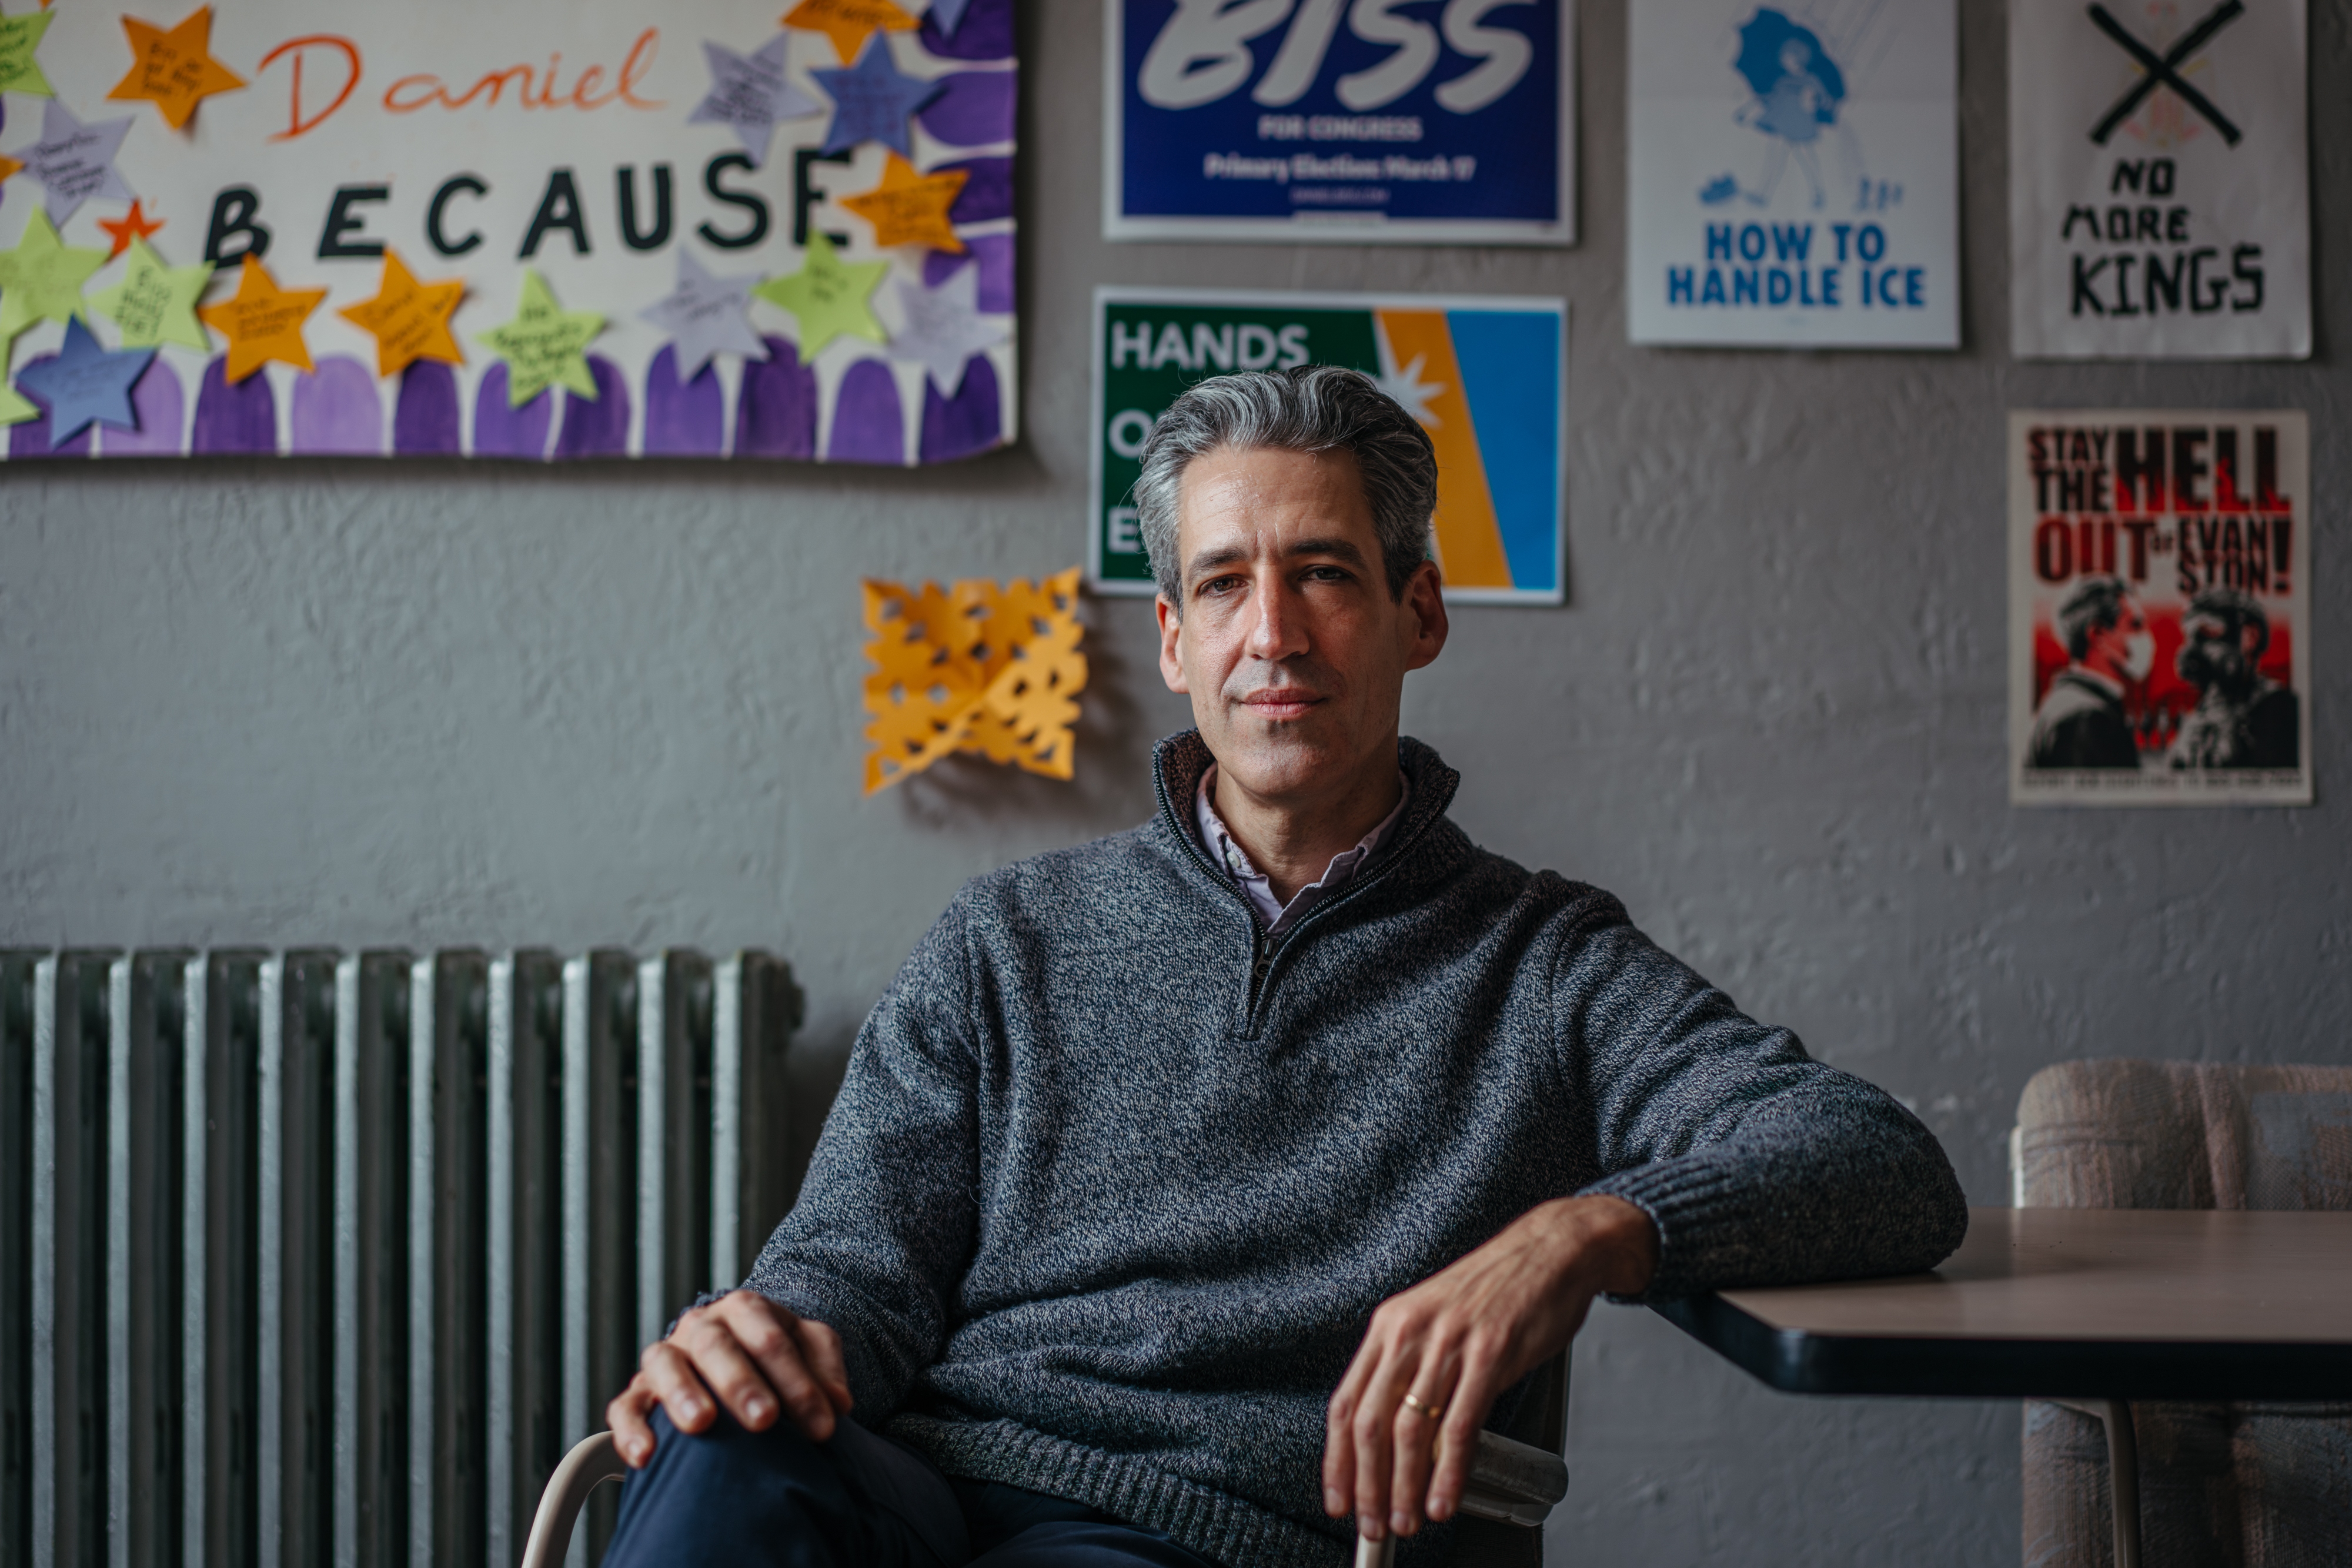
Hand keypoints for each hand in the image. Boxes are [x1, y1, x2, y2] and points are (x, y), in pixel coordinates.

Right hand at [604, 1290, 853, 1466]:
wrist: (736, 1349)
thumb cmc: (777, 1355)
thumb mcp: (810, 1347)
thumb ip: (826, 1369)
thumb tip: (838, 1405)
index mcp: (744, 1308)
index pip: (771, 1338)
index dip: (798, 1383)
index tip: (822, 1427)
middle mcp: (700, 1326)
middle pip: (716, 1345)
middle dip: (741, 1383)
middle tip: (765, 1420)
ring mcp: (666, 1356)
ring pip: (664, 1365)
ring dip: (682, 1393)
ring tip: (702, 1425)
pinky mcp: (638, 1390)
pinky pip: (624, 1405)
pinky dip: (630, 1428)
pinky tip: (646, 1456)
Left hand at [1322, 1196, 1656, 1542]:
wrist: (1549, 1252)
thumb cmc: (1495, 1293)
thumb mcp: (1435, 1323)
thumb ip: (1410, 1371)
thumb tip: (1393, 1440)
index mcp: (1389, 1326)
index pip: (1345, 1404)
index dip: (1337, 1460)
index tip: (1338, 1499)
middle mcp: (1409, 1333)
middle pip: (1370, 1424)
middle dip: (1366, 1486)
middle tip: (1373, 1528)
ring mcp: (1449, 1343)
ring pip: (1410, 1430)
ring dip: (1403, 1487)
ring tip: (1407, 1522)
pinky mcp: (1489, 1354)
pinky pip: (1460, 1426)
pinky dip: (1449, 1472)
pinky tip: (1443, 1499)